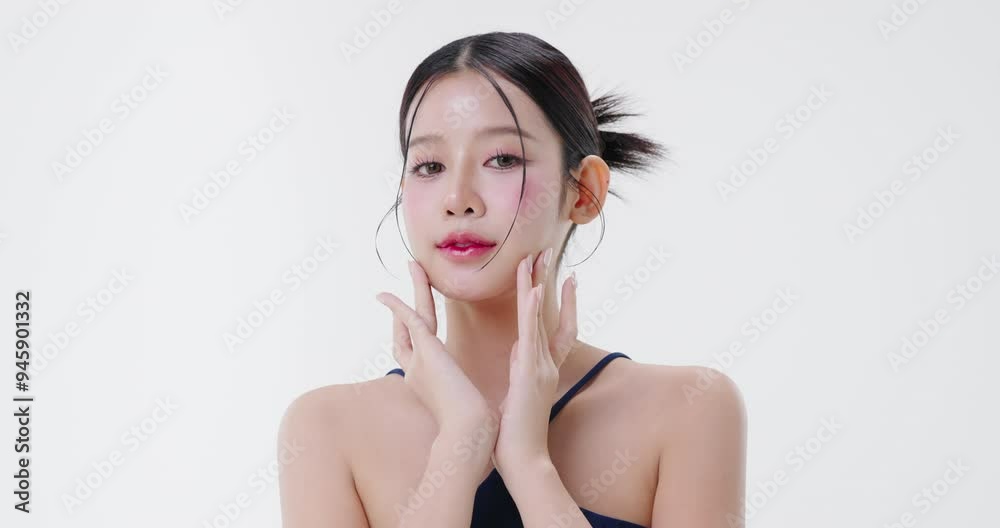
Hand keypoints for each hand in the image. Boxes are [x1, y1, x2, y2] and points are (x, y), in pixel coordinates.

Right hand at [376, 260, 494, 433]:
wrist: (472, 431)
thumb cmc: (475, 425)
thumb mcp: (467, 402)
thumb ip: (462, 390)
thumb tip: (468, 389)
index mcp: (427, 379)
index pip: (412, 347)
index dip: (407, 327)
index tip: (409, 309)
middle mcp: (417, 369)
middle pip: (405, 329)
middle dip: (405, 303)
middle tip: (410, 276)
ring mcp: (419, 360)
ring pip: (413, 316)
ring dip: (414, 289)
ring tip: (412, 264)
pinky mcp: (428, 351)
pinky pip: (410, 320)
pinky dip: (398, 306)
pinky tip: (387, 294)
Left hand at [493, 247, 577, 477]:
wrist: (522, 459)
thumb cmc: (515, 433)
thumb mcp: (518, 393)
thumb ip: (520, 368)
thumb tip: (518, 348)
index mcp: (544, 369)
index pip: (557, 327)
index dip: (562, 302)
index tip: (563, 278)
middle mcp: (547, 364)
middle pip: (551, 314)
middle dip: (549, 282)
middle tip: (548, 252)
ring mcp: (541, 368)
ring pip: (540, 319)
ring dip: (537, 287)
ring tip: (535, 258)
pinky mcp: (530, 374)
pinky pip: (531, 336)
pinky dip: (531, 312)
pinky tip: (532, 290)